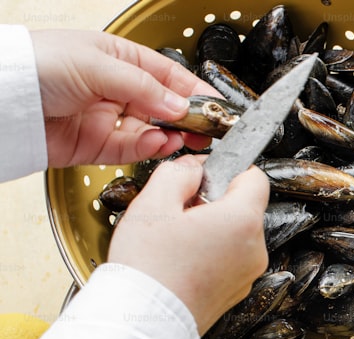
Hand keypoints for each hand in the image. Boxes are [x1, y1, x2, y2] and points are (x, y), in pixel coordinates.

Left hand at [31, 30, 219, 167]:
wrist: (1, 100)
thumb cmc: (37, 65)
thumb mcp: (98, 65)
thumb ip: (144, 88)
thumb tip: (180, 104)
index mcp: (120, 60)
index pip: (169, 76)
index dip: (196, 91)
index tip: (218, 107)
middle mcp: (117, 89)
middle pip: (166, 107)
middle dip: (190, 119)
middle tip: (209, 130)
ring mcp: (108, 118)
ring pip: (153, 132)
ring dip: (170, 135)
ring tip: (182, 137)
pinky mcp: (97, 146)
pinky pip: (133, 150)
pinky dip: (149, 149)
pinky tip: (159, 143)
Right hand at [107, 155, 269, 334]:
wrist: (143, 322)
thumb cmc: (148, 268)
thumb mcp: (153, 204)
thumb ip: (178, 173)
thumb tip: (193, 168)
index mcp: (243, 221)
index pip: (255, 178)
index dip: (228, 169)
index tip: (203, 176)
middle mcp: (255, 249)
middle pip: (244, 207)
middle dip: (214, 201)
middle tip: (178, 211)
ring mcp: (248, 273)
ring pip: (236, 234)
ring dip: (211, 228)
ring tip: (176, 239)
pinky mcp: (237, 291)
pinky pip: (230, 259)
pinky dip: (211, 253)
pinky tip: (181, 260)